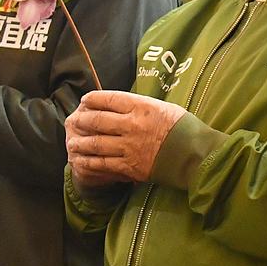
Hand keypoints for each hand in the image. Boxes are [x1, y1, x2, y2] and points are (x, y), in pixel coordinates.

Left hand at [65, 90, 186, 187]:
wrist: (195, 155)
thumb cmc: (183, 128)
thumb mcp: (163, 107)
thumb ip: (140, 106)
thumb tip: (120, 105)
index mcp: (141, 107)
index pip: (108, 99)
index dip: (92, 99)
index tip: (85, 100)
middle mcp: (132, 125)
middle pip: (97, 120)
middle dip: (81, 120)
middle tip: (73, 121)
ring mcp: (129, 147)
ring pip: (95, 143)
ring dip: (80, 143)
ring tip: (72, 143)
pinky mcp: (129, 166)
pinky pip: (102, 163)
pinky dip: (88, 162)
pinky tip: (80, 161)